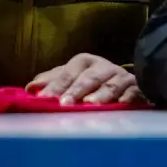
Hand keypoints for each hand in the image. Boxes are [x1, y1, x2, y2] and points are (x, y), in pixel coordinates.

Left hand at [26, 54, 143, 104]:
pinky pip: (134, 92)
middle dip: (76, 90)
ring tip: (90, 104)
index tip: (44, 98)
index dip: (55, 86)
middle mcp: (103, 66)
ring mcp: (121, 77)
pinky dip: (128, 97)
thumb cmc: (92, 80)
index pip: (66, 74)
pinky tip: (121, 104)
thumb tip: (30, 88)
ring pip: (111, 84)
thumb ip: (52, 82)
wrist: (125, 82)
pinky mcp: (137, 88)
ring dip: (101, 94)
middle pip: (89, 77)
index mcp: (83, 62)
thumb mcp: (71, 78)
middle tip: (65, 103)